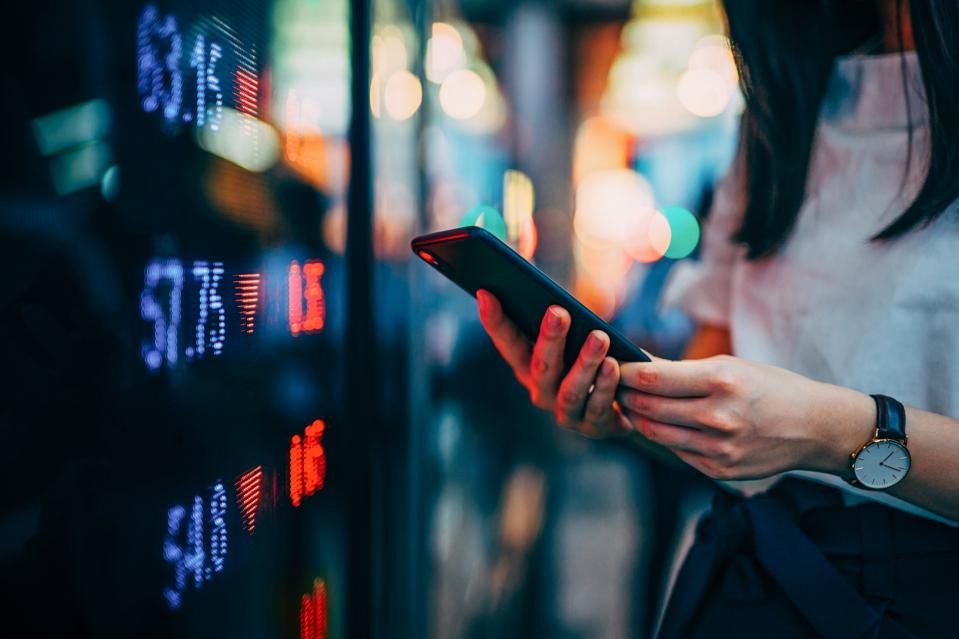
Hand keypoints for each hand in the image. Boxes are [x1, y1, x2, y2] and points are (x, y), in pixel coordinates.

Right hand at [476, 289, 629, 437]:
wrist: (626, 405)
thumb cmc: (592, 358)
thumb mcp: (574, 336)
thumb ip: (557, 315)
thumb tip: (539, 278)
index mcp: (528, 366)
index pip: (507, 343)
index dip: (495, 322)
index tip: (485, 293)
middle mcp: (540, 391)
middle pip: (540, 366)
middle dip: (549, 339)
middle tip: (558, 313)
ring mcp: (565, 412)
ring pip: (570, 390)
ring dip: (584, 363)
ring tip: (599, 337)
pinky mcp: (593, 426)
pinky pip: (597, 407)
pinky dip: (604, 386)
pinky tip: (613, 365)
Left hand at [616, 355, 874, 479]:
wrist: (814, 428)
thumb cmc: (770, 387)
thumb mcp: (731, 366)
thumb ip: (682, 370)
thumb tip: (638, 364)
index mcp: (721, 381)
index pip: (653, 379)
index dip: (626, 372)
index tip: (614, 364)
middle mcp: (718, 417)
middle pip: (648, 407)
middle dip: (624, 394)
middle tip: (612, 385)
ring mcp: (718, 448)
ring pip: (656, 432)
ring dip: (637, 417)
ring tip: (629, 404)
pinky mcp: (718, 469)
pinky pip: (676, 451)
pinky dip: (662, 436)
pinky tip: (658, 424)